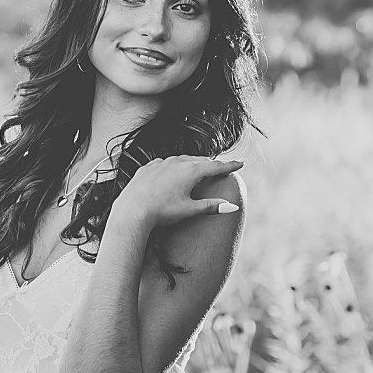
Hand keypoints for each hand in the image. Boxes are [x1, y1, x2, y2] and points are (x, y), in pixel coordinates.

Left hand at [114, 149, 245, 236]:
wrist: (132, 210)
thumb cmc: (161, 212)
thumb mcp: (189, 210)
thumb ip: (211, 206)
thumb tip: (234, 207)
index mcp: (191, 171)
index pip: (216, 166)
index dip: (230, 166)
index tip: (241, 163)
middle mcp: (177, 162)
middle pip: (200, 160)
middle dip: (211, 164)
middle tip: (221, 167)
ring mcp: (161, 163)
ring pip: (182, 159)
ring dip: (192, 163)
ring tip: (199, 168)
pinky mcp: (148, 167)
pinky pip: (165, 164)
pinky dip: (173, 166)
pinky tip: (173, 171)